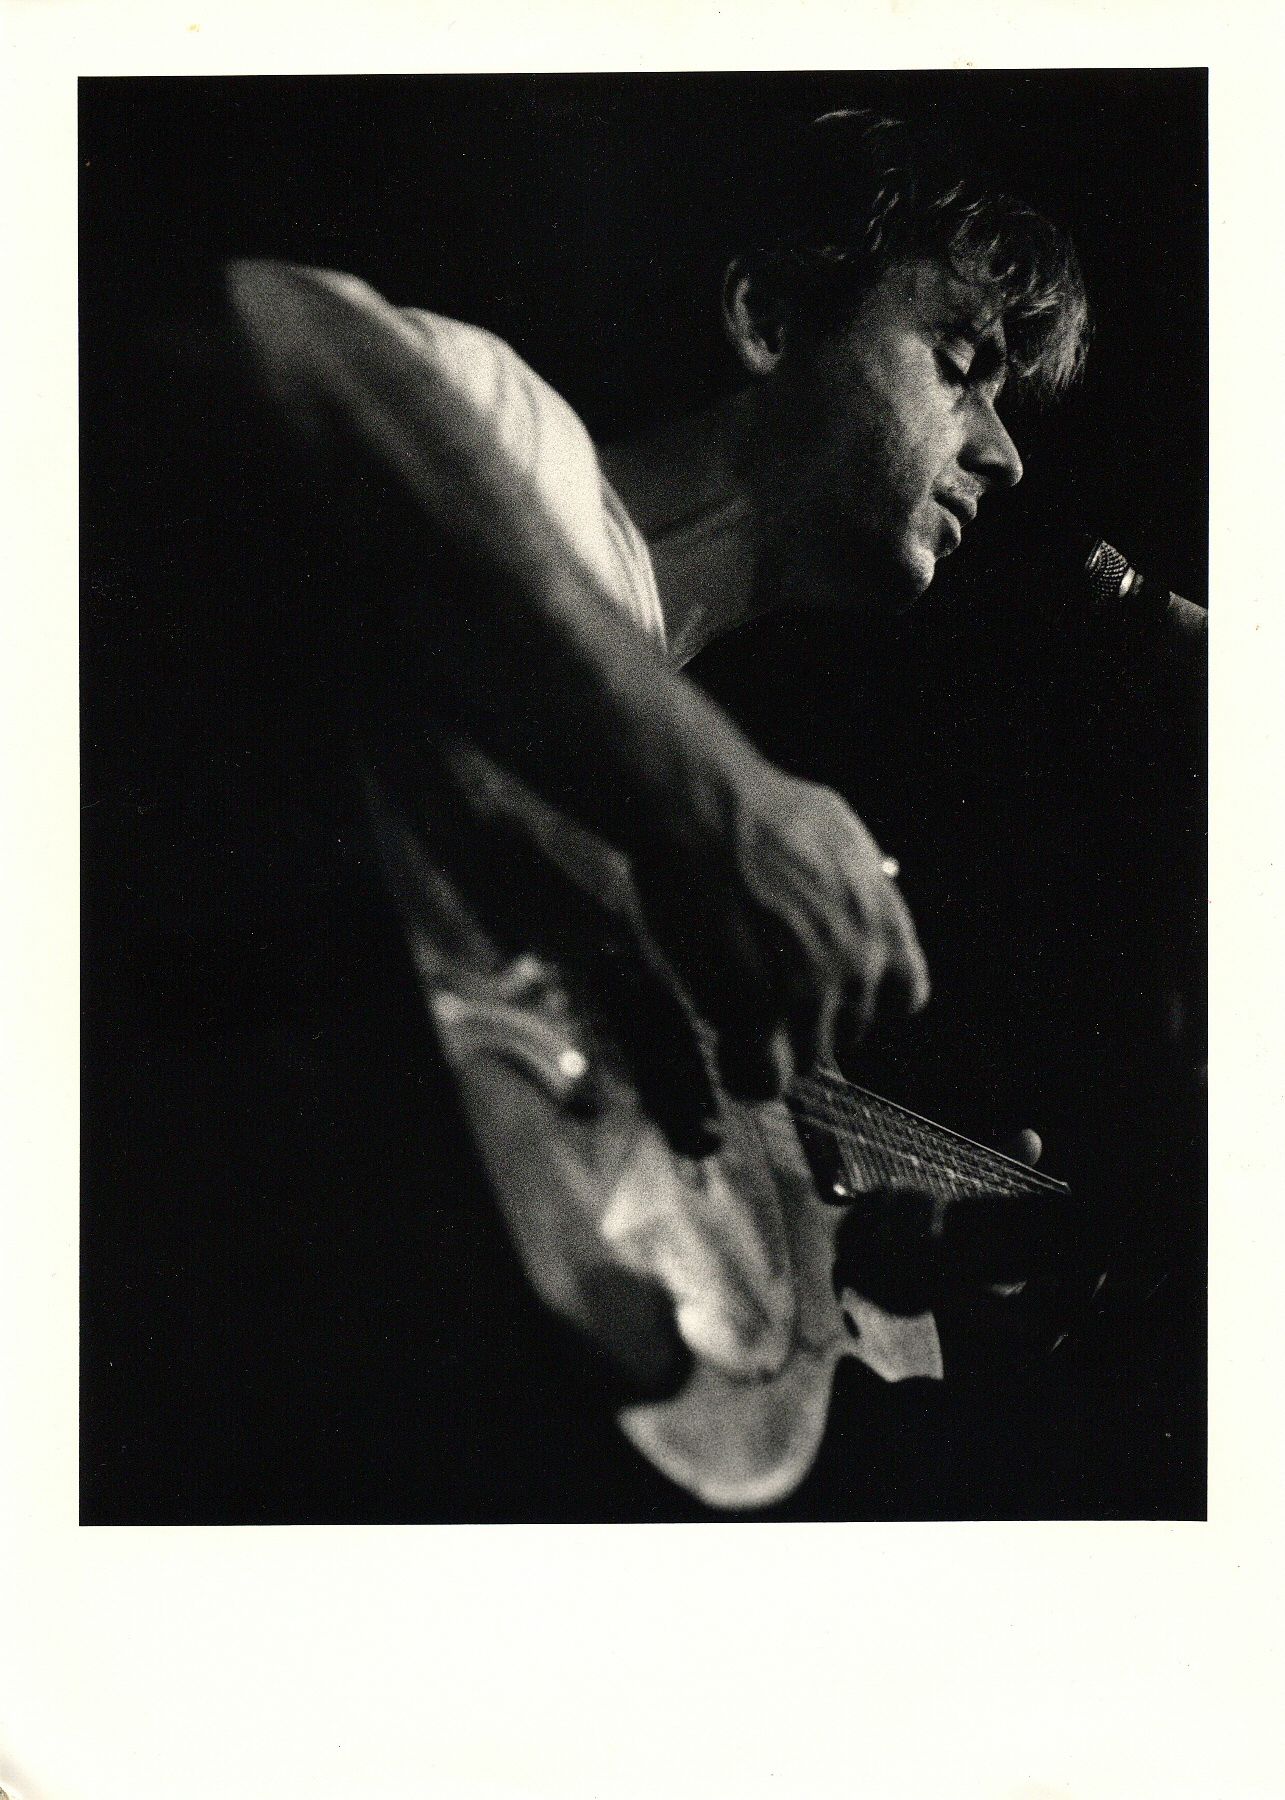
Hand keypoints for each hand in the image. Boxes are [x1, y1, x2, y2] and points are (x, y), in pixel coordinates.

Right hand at [633, 748, 930, 1101]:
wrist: (704, 810)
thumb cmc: (758, 808)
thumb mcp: (838, 833)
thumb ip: (856, 882)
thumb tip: (861, 890)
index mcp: (884, 924)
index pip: (903, 998)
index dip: (865, 999)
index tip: (832, 992)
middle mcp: (858, 964)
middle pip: (847, 1032)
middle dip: (808, 1021)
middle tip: (766, 1000)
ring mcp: (809, 991)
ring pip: (807, 1061)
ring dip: (775, 1050)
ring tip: (740, 1031)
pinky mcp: (757, 1009)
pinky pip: (763, 1075)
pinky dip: (745, 1073)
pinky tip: (727, 1055)